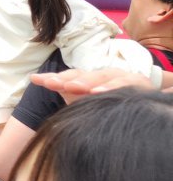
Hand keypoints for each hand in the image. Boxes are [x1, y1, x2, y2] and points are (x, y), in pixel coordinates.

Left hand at [30, 67, 156, 99]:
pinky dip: (111, 87)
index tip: (37, 80)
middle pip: (82, 75)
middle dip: (66, 79)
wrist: (144, 105)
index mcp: (87, 80)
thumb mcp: (85, 104)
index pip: (68, 76)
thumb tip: (36, 82)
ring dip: (86, 81)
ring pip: (101, 76)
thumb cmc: (108, 105)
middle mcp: (101, 76)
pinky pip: (123, 83)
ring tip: (73, 87)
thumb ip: (65, 97)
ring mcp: (118, 77)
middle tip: (53, 84)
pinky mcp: (136, 83)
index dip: (53, 78)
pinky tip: (100, 92)